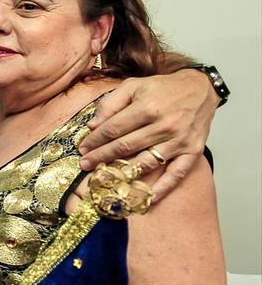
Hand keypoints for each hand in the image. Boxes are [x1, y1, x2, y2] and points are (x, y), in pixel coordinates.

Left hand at [78, 70, 217, 201]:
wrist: (201, 88)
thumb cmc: (163, 88)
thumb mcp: (133, 86)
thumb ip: (110, 104)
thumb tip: (93, 126)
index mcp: (147, 107)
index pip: (113, 129)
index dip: (95, 140)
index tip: (83, 148)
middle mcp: (164, 125)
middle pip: (125, 147)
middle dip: (101, 157)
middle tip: (85, 165)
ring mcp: (179, 140)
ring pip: (146, 162)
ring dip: (123, 174)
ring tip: (104, 180)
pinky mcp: (192, 151)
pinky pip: (177, 174)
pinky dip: (163, 188)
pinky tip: (147, 199)